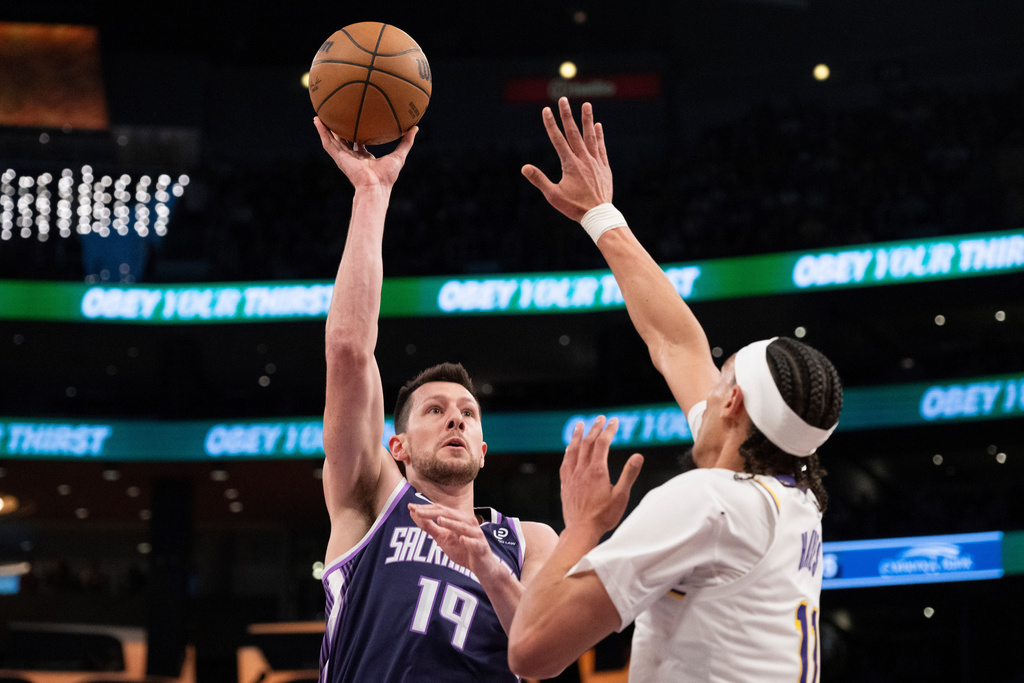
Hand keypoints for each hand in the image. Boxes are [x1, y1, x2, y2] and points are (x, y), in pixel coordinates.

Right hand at [314, 117, 416, 190]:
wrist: (375, 186)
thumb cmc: (387, 176)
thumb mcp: (399, 155)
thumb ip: (406, 142)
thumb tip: (415, 127)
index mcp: (364, 158)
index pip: (358, 143)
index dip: (355, 133)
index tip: (354, 121)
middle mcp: (352, 157)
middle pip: (343, 140)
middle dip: (338, 129)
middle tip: (335, 116)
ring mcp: (344, 157)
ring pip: (332, 140)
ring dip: (326, 128)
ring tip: (320, 115)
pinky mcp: (338, 158)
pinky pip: (328, 143)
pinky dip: (322, 132)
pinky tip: (317, 121)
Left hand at [409, 503, 496, 575]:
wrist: (481, 566)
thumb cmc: (462, 550)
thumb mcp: (443, 538)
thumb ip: (430, 527)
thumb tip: (414, 515)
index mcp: (458, 518)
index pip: (440, 510)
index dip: (425, 508)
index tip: (410, 507)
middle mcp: (467, 522)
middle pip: (449, 514)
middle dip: (432, 512)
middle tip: (417, 511)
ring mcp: (475, 534)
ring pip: (463, 526)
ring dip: (451, 523)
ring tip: (439, 519)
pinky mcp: (481, 547)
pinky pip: (475, 543)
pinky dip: (468, 540)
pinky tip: (462, 539)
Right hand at [521, 97, 613, 221]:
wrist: (598, 214)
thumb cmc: (574, 207)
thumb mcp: (553, 195)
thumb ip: (539, 179)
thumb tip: (524, 167)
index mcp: (570, 164)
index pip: (558, 139)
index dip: (551, 124)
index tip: (546, 110)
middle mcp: (583, 159)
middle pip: (574, 133)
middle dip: (567, 115)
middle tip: (563, 99)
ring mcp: (595, 162)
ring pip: (590, 136)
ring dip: (587, 120)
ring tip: (586, 104)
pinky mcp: (604, 167)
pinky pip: (601, 148)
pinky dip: (599, 136)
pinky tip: (598, 126)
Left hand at [560, 417, 643, 537]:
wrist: (581, 530)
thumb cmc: (604, 516)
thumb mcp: (621, 496)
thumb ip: (629, 475)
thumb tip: (638, 456)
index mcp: (597, 471)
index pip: (602, 443)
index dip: (609, 430)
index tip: (614, 421)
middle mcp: (582, 470)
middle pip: (587, 443)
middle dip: (595, 428)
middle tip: (601, 418)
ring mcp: (572, 476)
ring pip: (573, 450)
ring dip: (577, 435)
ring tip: (579, 425)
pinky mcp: (565, 484)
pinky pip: (565, 462)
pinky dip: (568, 451)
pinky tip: (569, 448)